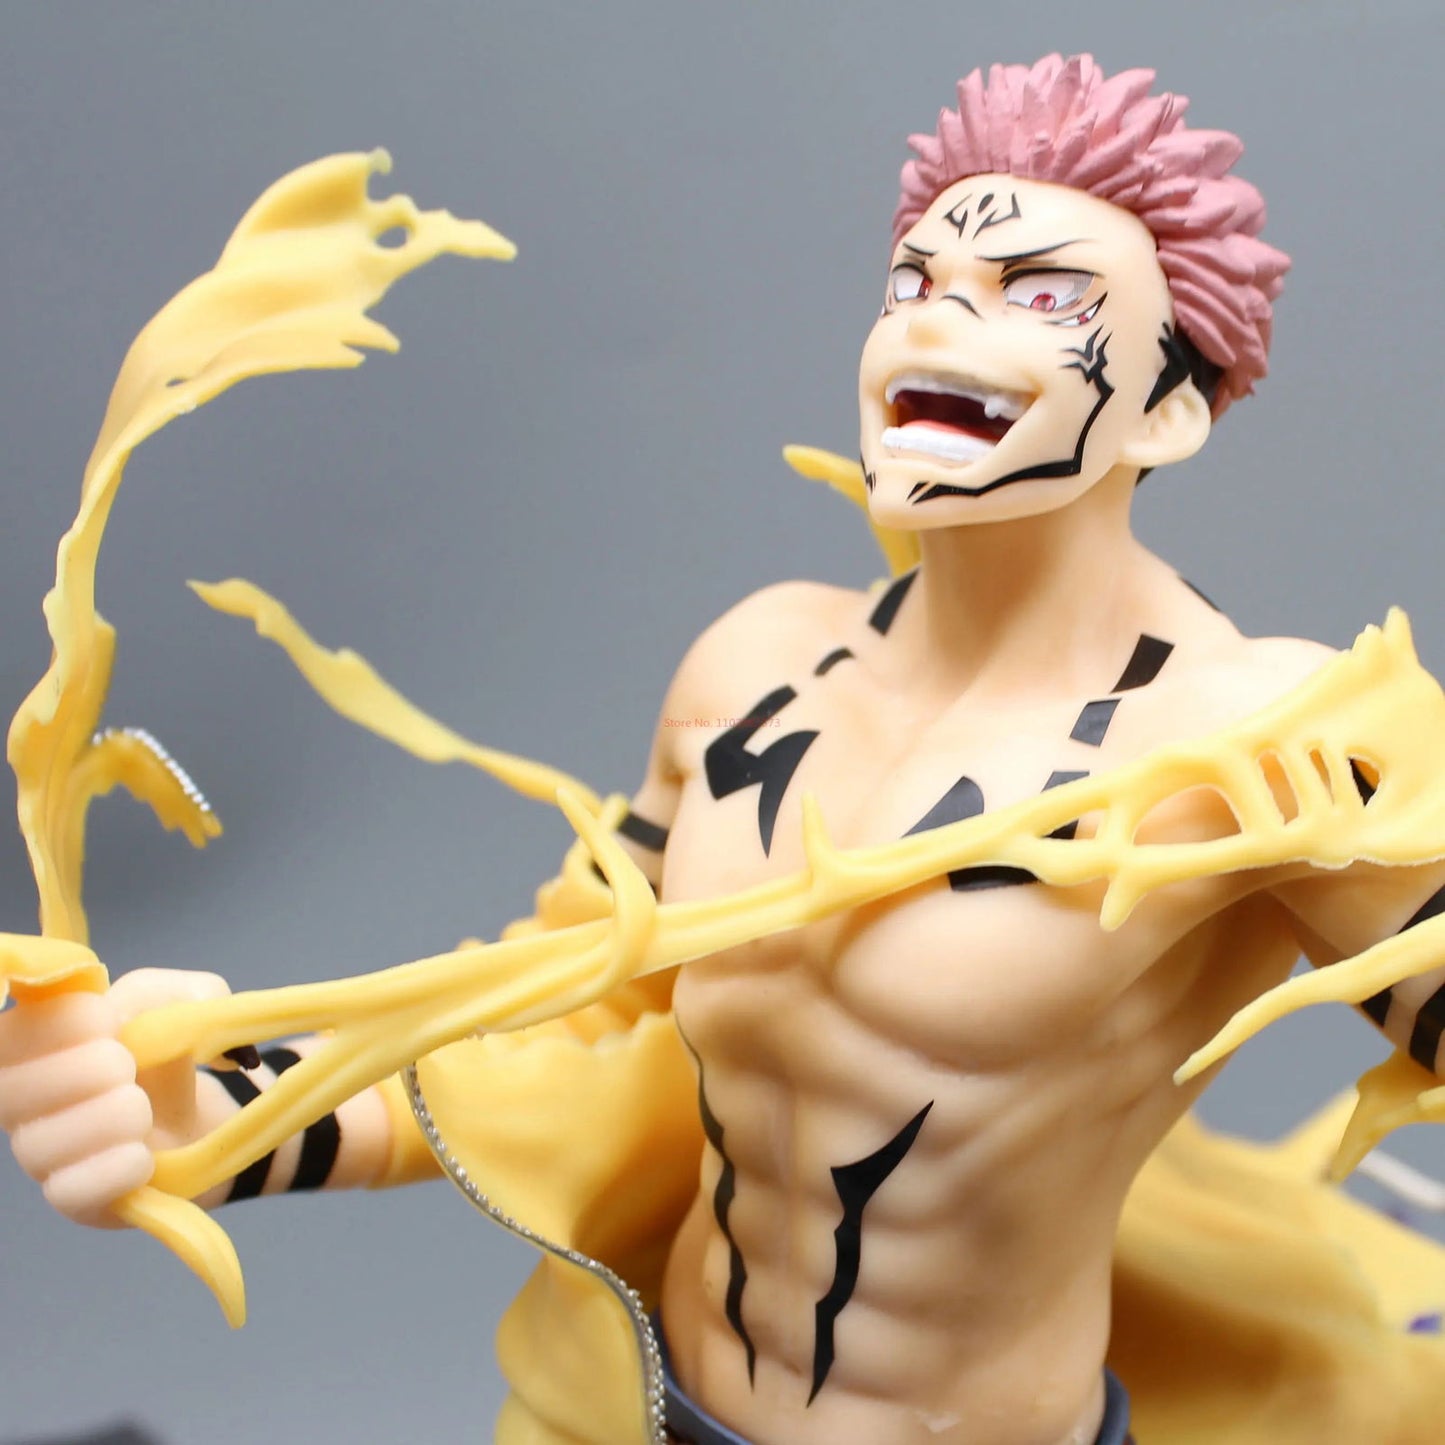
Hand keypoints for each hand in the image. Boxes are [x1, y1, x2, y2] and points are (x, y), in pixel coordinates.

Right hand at [0, 968, 230, 1226]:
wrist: (194, 1121)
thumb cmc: (165, 1055)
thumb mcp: (182, 1002)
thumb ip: (172, 993)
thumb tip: (146, 1020)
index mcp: (33, 1044)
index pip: (12, 1035)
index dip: (64, 1024)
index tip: (112, 1022)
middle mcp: (20, 1102)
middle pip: (14, 1089)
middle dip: (90, 1070)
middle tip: (130, 1068)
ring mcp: (40, 1155)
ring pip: (45, 1142)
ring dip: (114, 1118)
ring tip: (143, 1111)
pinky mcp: (71, 1198)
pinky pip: (73, 1191)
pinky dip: (120, 1168)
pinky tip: (146, 1156)